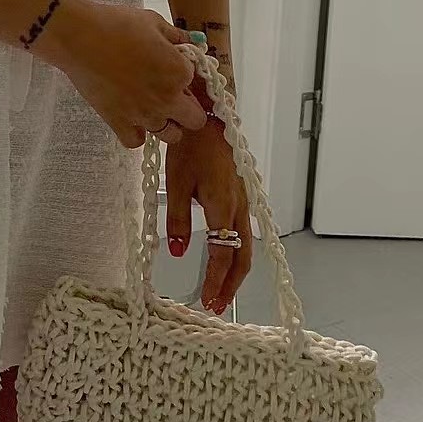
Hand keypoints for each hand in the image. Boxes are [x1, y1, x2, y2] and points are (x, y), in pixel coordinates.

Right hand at [37, 0, 206, 147]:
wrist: (79, 37)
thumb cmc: (116, 24)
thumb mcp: (153, 22)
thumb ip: (177, 36)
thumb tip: (189, 42)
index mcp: (180, 72)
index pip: (199, 84)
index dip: (187, 76)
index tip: (173, 68)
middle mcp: (167, 98)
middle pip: (195, 120)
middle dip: (188, 107)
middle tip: (172, 93)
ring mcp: (143, 114)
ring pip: (171, 135)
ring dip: (167, 123)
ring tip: (152, 106)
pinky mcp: (118, 122)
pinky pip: (136, 141)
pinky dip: (136, 133)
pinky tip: (131, 116)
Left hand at [165, 116, 252, 313]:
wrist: (210, 117)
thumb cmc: (191, 147)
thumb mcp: (176, 183)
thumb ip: (178, 219)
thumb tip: (179, 252)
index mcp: (223, 206)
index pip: (223, 253)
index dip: (217, 280)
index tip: (208, 300)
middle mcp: (239, 207)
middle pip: (243, 256)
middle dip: (232, 284)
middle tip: (217, 304)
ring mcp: (243, 201)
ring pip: (246, 244)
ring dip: (235, 270)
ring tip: (221, 288)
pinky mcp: (241, 195)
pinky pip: (244, 230)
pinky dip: (237, 251)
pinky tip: (226, 257)